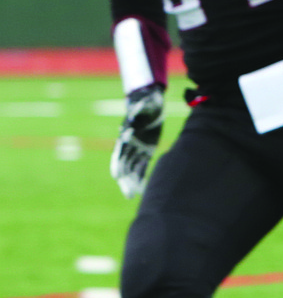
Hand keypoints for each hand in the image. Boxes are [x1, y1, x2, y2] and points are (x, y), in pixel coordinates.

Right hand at [111, 83, 164, 197]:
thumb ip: (140, 109)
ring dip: (133, 182)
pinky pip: (143, 166)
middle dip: (126, 180)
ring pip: (133, 169)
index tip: (117, 176)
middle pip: (125, 165)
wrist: (150, 102)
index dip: (118, 164)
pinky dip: (142, 177)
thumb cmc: (147, 102)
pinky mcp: (146, 151)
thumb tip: (136, 111)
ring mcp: (137, 148)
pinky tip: (143, 189)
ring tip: (133, 196)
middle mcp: (130, 145)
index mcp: (127, 135)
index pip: (120, 152)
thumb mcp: (146, 103)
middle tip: (128, 195)